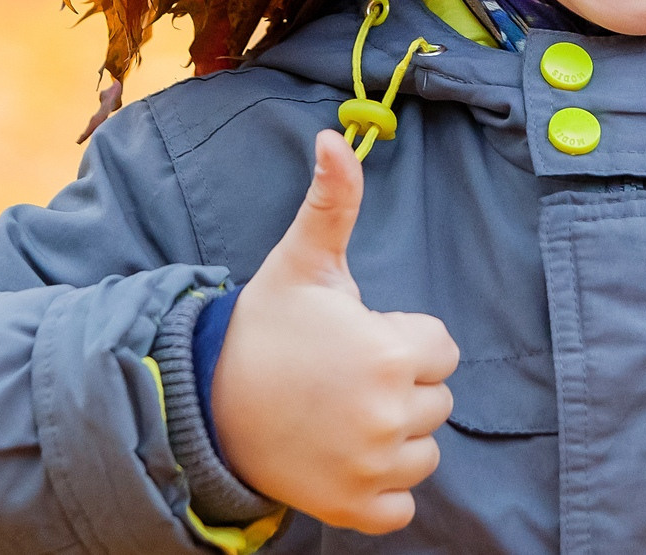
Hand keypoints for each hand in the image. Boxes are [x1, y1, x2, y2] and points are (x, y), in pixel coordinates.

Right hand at [211, 129, 459, 533]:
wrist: (203, 403)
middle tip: (343, 375)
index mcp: (390, 353)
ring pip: (424, 451)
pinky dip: (382, 489)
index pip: (441, 346)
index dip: (403, 336)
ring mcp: (373, 469)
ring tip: (341, 412)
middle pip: (436, 400)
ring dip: (395, 436)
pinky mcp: (355, 509)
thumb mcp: (302, 261)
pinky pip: (403, 504)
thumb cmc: (263, 328)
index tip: (359, 335)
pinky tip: (345, 457)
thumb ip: (333, 201)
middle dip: (400, 384)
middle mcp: (389, 416)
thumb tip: (336, 136)